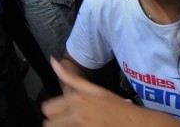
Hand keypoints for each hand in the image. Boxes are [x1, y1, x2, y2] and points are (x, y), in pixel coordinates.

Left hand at [42, 59, 156, 125]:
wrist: (132, 122)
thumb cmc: (114, 104)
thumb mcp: (93, 88)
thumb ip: (70, 77)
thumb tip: (53, 60)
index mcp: (77, 98)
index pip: (47, 108)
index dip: (54, 111)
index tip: (65, 112)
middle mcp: (77, 113)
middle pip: (48, 124)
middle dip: (56, 123)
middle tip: (69, 121)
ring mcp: (81, 126)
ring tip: (75, 124)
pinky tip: (84, 126)